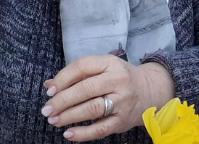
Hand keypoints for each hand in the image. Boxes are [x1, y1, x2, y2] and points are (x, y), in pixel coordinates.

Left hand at [42, 55, 174, 141]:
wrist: (151, 90)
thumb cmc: (120, 78)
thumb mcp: (103, 68)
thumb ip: (78, 75)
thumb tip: (49, 85)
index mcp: (110, 63)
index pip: (82, 66)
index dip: (63, 79)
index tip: (50, 91)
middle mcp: (118, 80)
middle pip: (86, 89)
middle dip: (62, 101)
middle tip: (46, 110)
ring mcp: (122, 101)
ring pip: (92, 109)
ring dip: (69, 116)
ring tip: (54, 120)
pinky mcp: (123, 120)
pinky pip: (101, 129)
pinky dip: (83, 133)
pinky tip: (68, 134)